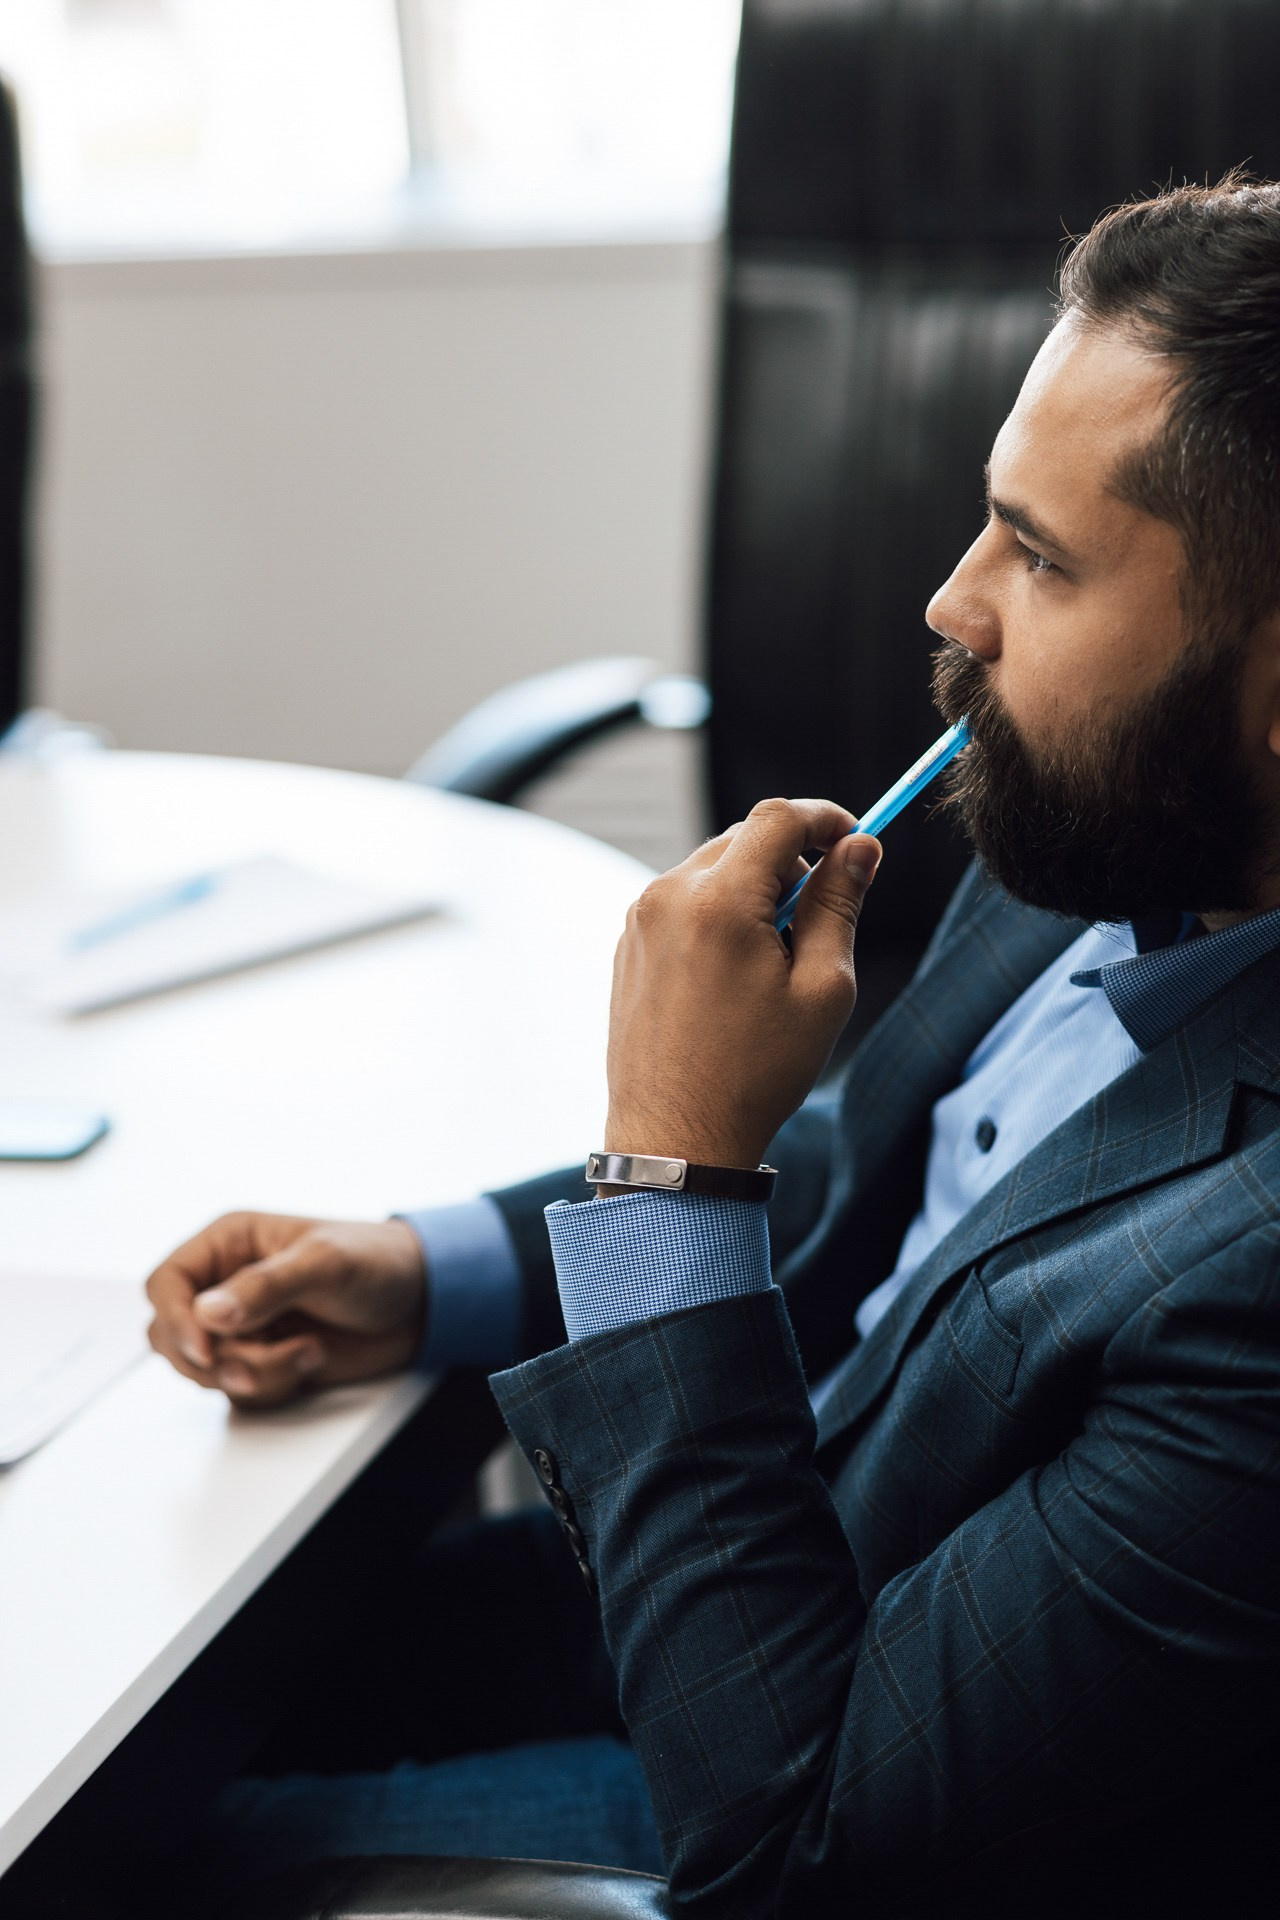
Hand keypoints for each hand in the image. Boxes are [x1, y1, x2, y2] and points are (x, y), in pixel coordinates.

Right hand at [145, 1211, 426, 1407]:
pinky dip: (273, 1387)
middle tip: (267, 1360)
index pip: (166, 1284)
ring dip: (255, 1374)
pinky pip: (239, 1392)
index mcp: (228, 1244)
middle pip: (172, 1338)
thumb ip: (266, 1286)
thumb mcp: (325, 1263)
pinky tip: (311, 1360)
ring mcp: (242, 1328)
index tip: (207, 1350)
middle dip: (217, 1360)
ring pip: (205, 1372)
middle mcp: (225, 1285)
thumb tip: (209, 1314)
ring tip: (307, 1351)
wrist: (421, 1304)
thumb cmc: (376, 1262)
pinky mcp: (262, 1361)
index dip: (176, 1320)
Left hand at [604, 798, 880, 1171]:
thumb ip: (840, 906)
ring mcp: (640, 921)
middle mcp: (668, 897)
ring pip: (713, 869)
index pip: (778, 819)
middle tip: (826, 911)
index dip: (826, 819)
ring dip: (755, 889)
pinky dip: (720, 914)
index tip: (856, 842)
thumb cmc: (755, 1073)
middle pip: (744, 838)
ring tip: (779, 958)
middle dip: (793, 860)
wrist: (676, 1138)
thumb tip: (859, 848)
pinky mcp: (628, 946)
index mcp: (719, 902)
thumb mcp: (822, 989)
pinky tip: (738, 975)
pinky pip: (684, 903)